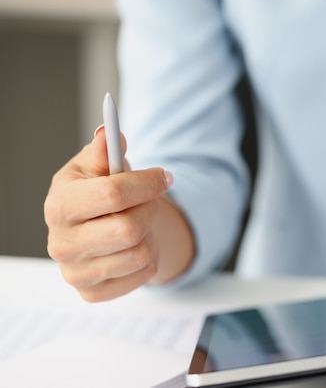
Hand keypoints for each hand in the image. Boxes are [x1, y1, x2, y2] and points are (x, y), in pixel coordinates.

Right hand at [44, 126, 172, 301]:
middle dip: (149, 209)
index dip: (147, 182)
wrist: (96, 228)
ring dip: (149, 234)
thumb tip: (107, 134)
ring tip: (138, 223)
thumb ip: (104, 151)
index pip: (113, 193)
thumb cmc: (95, 193)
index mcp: (60, 205)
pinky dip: (148, 258)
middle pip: (130, 228)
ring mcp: (76, 272)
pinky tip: (133, 246)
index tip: (164, 176)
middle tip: (148, 201)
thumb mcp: (96, 166)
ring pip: (140, 253)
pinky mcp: (93, 292)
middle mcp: (61, 243)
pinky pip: (144, 274)